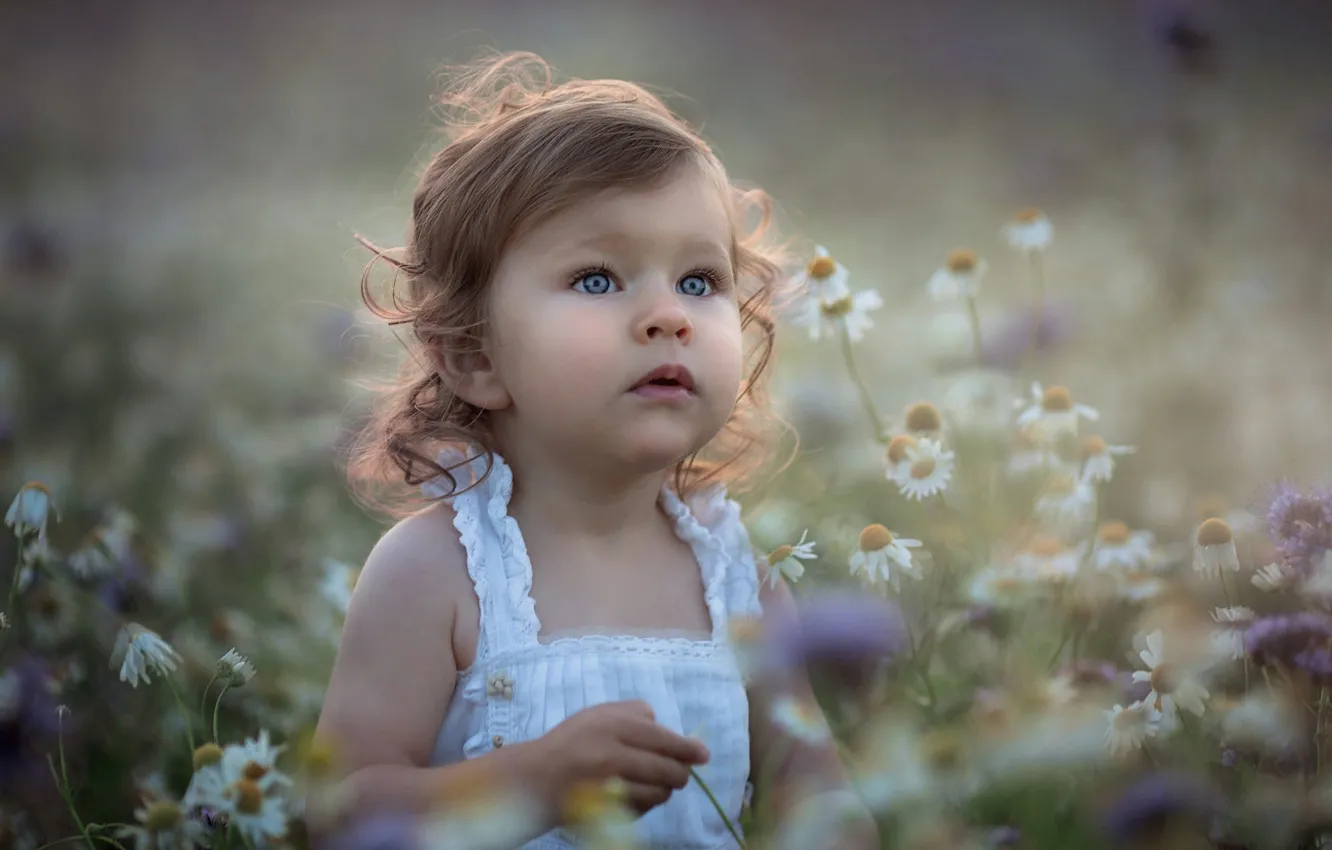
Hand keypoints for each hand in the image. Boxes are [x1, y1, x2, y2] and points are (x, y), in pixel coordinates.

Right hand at [531, 700, 709, 816]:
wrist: (536, 778)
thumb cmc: (572, 742)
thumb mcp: (600, 713)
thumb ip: (635, 713)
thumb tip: (668, 729)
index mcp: (613, 725)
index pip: (663, 738)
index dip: (688, 748)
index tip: (703, 755)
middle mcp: (612, 755)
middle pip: (667, 768)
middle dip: (680, 773)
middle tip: (680, 773)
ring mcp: (609, 787)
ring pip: (659, 793)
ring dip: (665, 789)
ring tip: (658, 783)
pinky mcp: (606, 811)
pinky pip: (642, 809)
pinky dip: (647, 803)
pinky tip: (637, 793)